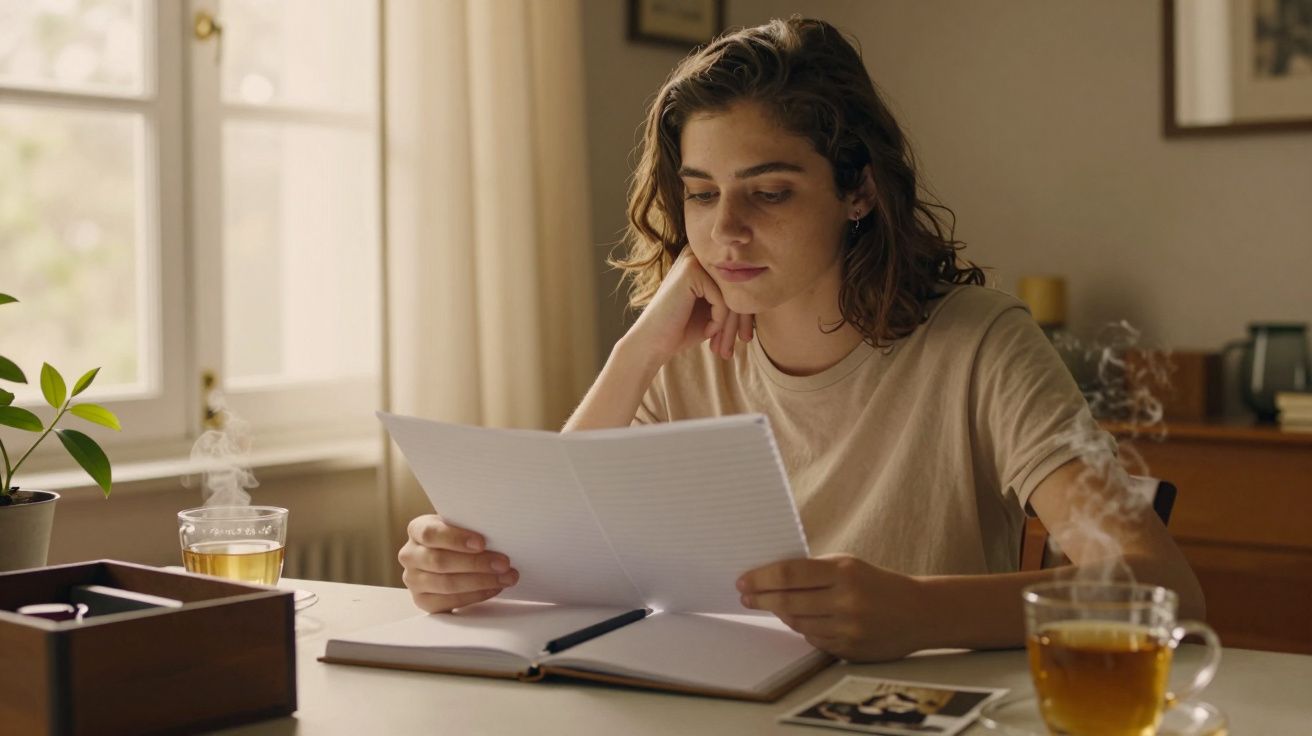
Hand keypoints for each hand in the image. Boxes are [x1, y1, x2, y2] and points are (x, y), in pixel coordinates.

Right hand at [398, 514, 518, 612]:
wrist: (451, 557)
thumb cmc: (459, 538)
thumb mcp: (460, 526)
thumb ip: (470, 527)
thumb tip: (498, 534)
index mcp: (417, 530)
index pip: (430, 533)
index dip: (456, 539)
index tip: (482, 543)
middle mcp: (410, 555)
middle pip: (440, 561)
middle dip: (476, 563)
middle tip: (504, 563)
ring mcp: (413, 580)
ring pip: (447, 584)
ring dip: (481, 581)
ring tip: (506, 577)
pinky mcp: (423, 601)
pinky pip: (450, 602)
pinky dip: (476, 595)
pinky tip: (494, 588)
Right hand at [625, 248, 753, 363]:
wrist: (653, 343)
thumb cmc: (683, 329)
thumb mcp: (715, 311)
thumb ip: (734, 297)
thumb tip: (766, 291)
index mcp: (704, 261)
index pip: (737, 282)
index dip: (744, 311)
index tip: (744, 336)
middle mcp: (698, 254)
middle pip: (737, 285)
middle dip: (742, 318)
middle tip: (743, 341)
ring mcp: (693, 260)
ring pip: (732, 293)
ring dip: (731, 323)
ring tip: (726, 345)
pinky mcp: (691, 271)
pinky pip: (722, 300)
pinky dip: (719, 320)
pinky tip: (708, 332)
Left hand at [736, 554, 927, 661]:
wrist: (919, 612)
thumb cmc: (877, 583)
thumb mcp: (849, 565)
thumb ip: (814, 570)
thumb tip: (770, 577)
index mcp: (843, 572)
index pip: (790, 573)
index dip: (762, 578)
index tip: (743, 581)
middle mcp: (845, 601)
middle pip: (788, 601)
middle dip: (761, 599)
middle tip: (745, 596)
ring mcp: (848, 629)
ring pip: (797, 623)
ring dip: (782, 614)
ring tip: (774, 606)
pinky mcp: (850, 650)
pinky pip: (814, 640)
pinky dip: (804, 629)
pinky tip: (803, 620)